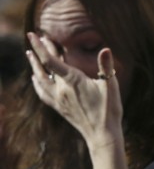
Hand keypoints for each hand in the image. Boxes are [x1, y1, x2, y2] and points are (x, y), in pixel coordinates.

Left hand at [25, 32, 123, 147]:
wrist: (101, 134)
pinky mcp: (59, 107)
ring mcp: (58, 99)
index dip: (40, 46)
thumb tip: (106, 49)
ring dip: (34, 66)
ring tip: (29, 55)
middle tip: (37, 37)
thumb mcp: (111, 86)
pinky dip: (37, 83)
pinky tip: (35, 79)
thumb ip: (106, 67)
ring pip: (40, 79)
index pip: (50, 60)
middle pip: (45, 66)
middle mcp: (61, 89)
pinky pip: (42, 92)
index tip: (32, 34)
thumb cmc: (108, 109)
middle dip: (40, 51)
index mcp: (72, 80)